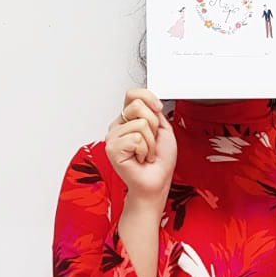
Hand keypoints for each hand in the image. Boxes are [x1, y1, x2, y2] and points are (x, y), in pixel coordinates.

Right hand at [106, 87, 176, 201]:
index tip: (158, 108)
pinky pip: (136, 139)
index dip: (148, 97)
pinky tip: (140, 158)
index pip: (132, 94)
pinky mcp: (112, 149)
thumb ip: (154, 111)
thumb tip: (149, 100)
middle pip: (137, 106)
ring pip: (140, 124)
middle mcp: (118, 126)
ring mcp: (113, 137)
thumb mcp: (163, 128)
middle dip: (153, 125)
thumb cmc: (160, 160)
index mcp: (128, 119)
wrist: (157, 181)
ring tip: (145, 152)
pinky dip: (145, 150)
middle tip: (150, 141)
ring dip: (150, 142)